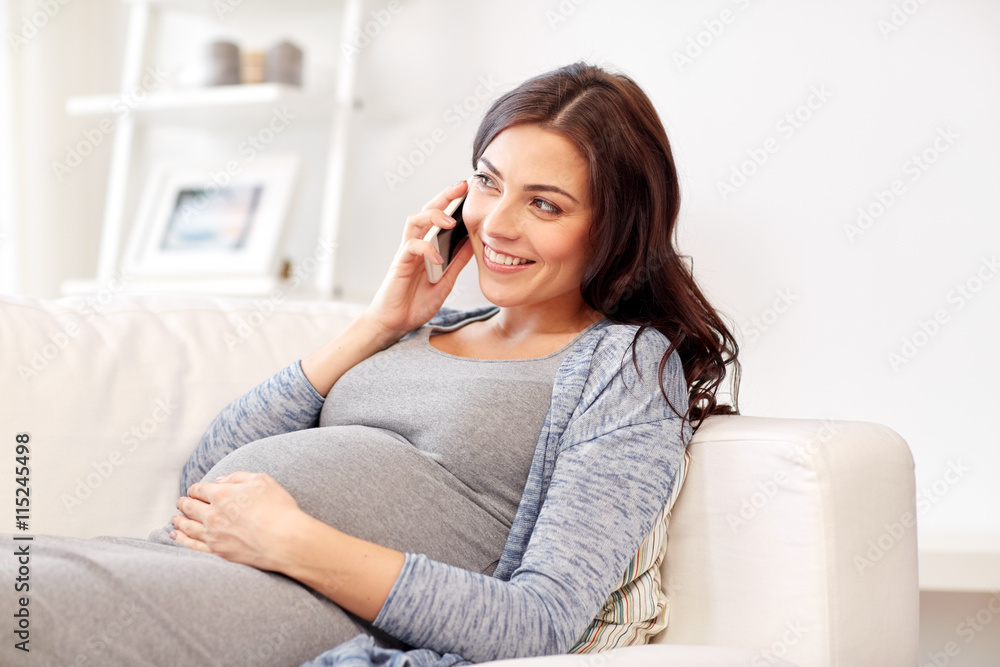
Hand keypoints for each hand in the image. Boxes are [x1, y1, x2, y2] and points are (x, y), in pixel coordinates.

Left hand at [170, 471, 303, 572]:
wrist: (286, 540)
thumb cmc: (279, 508)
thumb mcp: (263, 481)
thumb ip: (238, 477)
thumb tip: (219, 480)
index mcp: (223, 493)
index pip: (199, 489)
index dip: (195, 489)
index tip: (195, 490)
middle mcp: (213, 514)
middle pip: (189, 507)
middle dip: (184, 503)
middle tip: (181, 503)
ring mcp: (213, 535)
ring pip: (187, 526)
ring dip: (178, 520)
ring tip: (175, 519)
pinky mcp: (217, 552)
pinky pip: (192, 545)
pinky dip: (181, 539)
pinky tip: (175, 535)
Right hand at [363, 179, 475, 340]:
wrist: (395, 323)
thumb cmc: (415, 303)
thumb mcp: (446, 282)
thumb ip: (457, 263)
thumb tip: (473, 245)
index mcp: (427, 248)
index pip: (438, 218)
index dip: (451, 201)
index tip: (468, 189)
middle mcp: (415, 246)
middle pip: (425, 211)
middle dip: (443, 197)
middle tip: (461, 187)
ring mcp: (406, 254)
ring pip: (414, 222)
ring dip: (433, 217)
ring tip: (451, 222)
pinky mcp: (398, 265)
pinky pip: (410, 248)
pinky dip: (426, 249)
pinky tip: (438, 257)